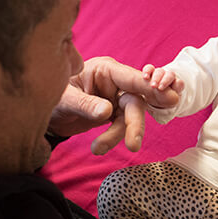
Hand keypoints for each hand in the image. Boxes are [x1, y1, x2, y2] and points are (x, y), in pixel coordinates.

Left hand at [48, 56, 179, 154]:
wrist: (47, 113)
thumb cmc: (54, 97)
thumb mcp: (64, 99)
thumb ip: (85, 104)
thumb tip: (107, 112)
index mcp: (106, 70)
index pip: (132, 78)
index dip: (151, 88)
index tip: (171, 98)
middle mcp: (115, 82)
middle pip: (136, 100)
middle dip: (134, 124)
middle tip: (133, 144)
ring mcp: (117, 98)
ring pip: (131, 117)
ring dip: (119, 135)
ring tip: (97, 149)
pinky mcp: (116, 113)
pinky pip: (123, 126)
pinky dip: (114, 138)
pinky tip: (98, 147)